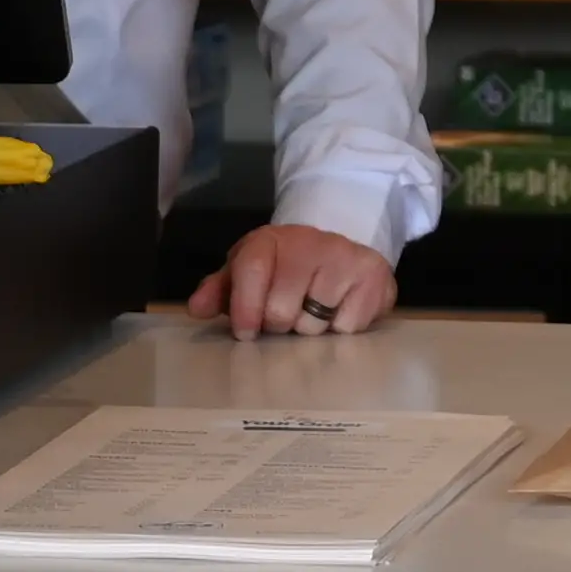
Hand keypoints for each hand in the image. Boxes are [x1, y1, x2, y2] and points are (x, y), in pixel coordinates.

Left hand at [179, 221, 398, 341]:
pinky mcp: (373, 274)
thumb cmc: (285, 267)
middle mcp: (309, 242)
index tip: (245, 332)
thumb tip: (197, 309)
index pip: (252, 269)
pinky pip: (347, 326)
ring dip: (309, 328)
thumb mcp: (248, 273)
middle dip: (278, 324)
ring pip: (313, 324)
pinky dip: (341, 328)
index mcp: (271, 240)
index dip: (244, 307)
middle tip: (285, 316)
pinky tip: (339, 309)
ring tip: (313, 310)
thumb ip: (221, 291)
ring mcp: (344, 256)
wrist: (340, 247)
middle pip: (281, 308)